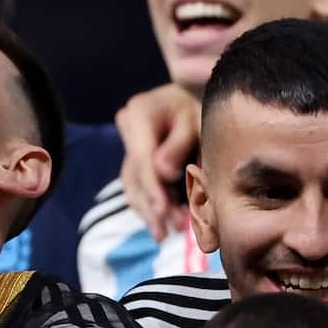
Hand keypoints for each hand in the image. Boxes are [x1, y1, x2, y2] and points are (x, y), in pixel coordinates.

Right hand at [115, 83, 199, 240]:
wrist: (193, 93)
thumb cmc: (200, 103)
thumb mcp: (196, 118)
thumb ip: (179, 143)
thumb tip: (163, 173)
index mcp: (139, 115)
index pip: (142, 158)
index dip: (152, 187)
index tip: (163, 211)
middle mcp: (127, 130)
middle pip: (135, 176)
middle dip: (152, 206)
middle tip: (169, 231)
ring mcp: (129, 146)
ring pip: (133, 185)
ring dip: (149, 212)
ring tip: (165, 234)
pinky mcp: (135, 159)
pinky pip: (138, 186)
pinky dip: (150, 205)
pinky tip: (161, 224)